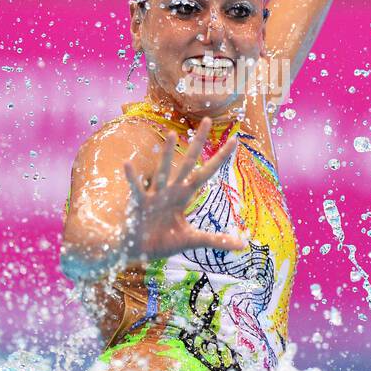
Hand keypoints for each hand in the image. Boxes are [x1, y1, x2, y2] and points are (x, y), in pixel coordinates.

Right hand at [122, 117, 245, 263]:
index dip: (219, 158)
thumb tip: (242, 246)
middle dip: (197, 143)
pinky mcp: (139, 204)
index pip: (206, 173)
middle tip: (206, 119)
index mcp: (183, 196)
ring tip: (172, 134)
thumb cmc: (161, 242)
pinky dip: (133, 177)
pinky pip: (136, 189)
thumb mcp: (191, 241)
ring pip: (163, 171)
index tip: (234, 140)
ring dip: (167, 154)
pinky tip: (128, 164)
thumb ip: (215, 241)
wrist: (136, 250)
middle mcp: (171, 190)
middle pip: (188, 163)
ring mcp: (155, 195)